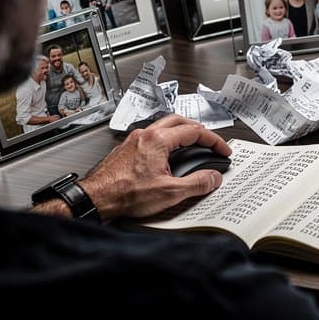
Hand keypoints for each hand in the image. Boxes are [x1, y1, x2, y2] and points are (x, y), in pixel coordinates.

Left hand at [78, 114, 231, 219]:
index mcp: (158, 140)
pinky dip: (166, 140)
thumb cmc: (124, 194)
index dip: (214, 141)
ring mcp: (133, 140)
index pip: (195, 132)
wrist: (95, 198)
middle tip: (210, 141)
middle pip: (179, 121)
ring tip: (191, 144)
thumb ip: (197, 183)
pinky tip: (166, 154)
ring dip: (181, 132)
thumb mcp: (169, 192)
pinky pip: (151, 136)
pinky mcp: (126, 149)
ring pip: (164, 126)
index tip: (223, 150)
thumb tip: (213, 177)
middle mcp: (145, 134)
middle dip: (199, 130)